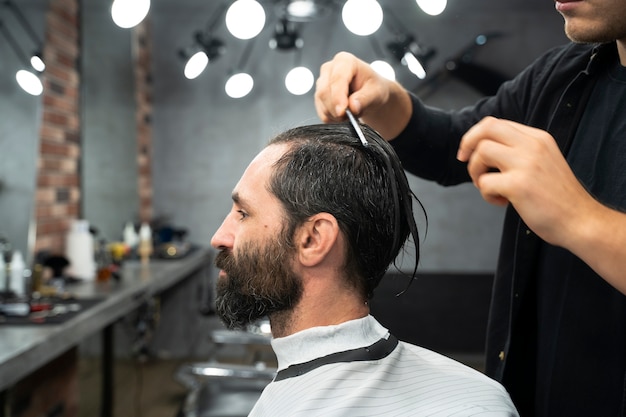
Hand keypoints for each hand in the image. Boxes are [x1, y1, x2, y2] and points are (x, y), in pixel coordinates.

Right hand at [314, 51, 411, 139]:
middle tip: (351, 117)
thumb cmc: (373, 88)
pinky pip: (321, 111)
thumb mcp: (376, 92)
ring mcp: (322, 82)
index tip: (342, 112)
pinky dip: (332, 118)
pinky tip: (343, 116)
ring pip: (321, 103)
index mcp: (345, 61)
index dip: (338, 97)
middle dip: (336, 109)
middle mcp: (330, 68)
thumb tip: (352, 107)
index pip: (337, 79)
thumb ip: (365, 98)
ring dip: (335, 115)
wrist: (370, 94)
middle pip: (324, 92)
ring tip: (351, 115)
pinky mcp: (319, 96)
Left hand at [456, 116, 594, 246]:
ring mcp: (526, 164)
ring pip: (482, 152)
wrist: (580, 221)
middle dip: (468, 143)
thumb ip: (520, 152)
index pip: (497, 123)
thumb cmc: (558, 198)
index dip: (476, 135)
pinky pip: (484, 182)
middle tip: (464, 161)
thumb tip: (484, 150)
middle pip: (487, 128)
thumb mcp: (543, 162)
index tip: (468, 152)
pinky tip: (502, 202)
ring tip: (489, 187)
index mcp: (538, 138)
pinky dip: (486, 194)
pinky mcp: (518, 185)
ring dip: (476, 172)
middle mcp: (533, 146)